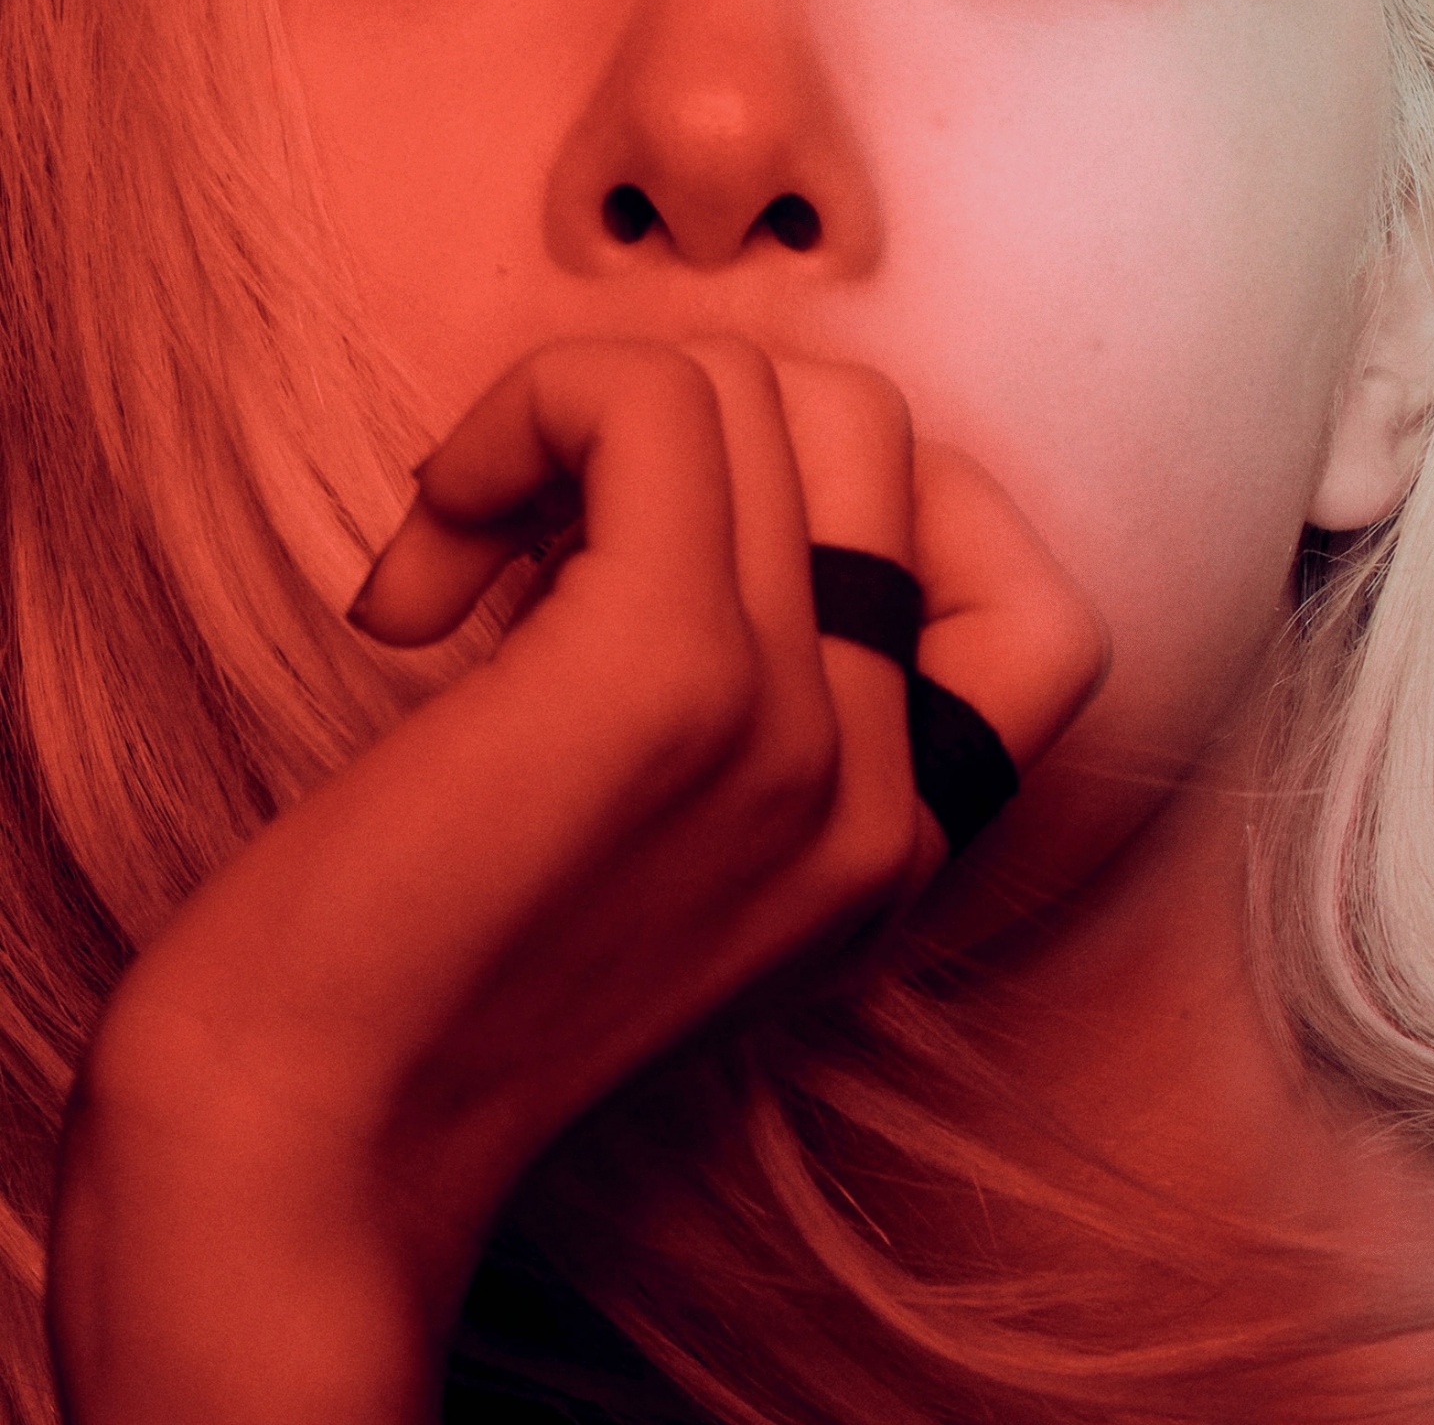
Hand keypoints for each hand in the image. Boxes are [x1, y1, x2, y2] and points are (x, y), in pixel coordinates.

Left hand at [48, 338, 1103, 1423]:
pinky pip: (647, 402)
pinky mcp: (666, 674)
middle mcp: (878, 797)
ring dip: (572, 423)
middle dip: (689, 424)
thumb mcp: (662, 871)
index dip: (872, 514)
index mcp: (891, 853)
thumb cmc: (416, 986)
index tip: (684, 557)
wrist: (295, 1148)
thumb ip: (750, 721)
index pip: (1034, 611)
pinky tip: (421, 576)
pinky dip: (526, 415)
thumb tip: (686, 465)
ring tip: (461, 567)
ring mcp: (793, 731)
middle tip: (535, 544)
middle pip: (869, 432)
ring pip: (750, 389)